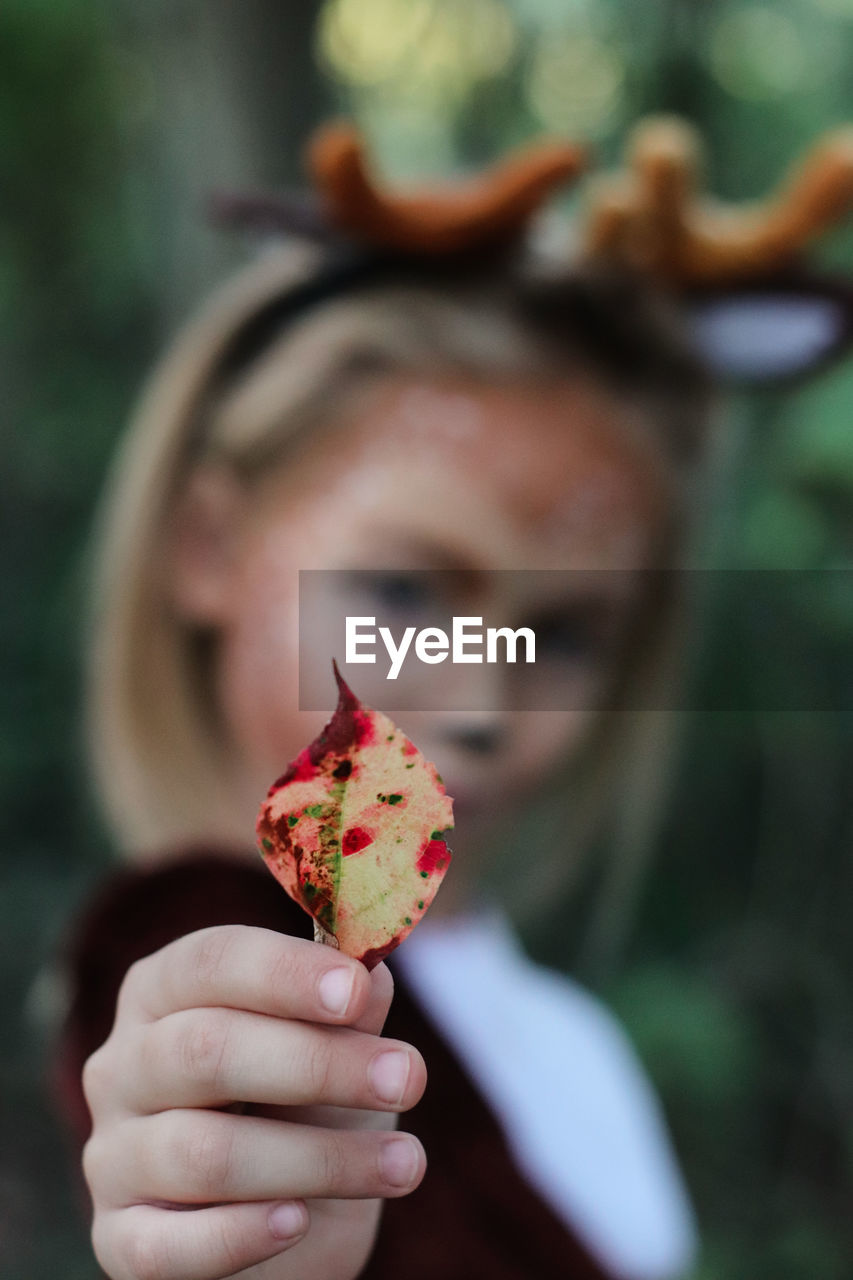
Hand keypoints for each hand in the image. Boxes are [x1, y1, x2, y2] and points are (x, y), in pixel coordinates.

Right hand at [82, 925, 426, 1279]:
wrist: (289, 1221)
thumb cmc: (305, 1108)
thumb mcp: (337, 1049)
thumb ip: (348, 1011)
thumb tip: (371, 974)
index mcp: (164, 992)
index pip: (210, 961)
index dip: (284, 972)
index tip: (358, 990)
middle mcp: (122, 1066)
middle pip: (205, 1049)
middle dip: (317, 1063)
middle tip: (408, 1078)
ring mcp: (112, 1156)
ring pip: (203, 1153)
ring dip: (318, 1158)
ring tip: (405, 1163)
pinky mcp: (119, 1241)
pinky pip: (166, 1246)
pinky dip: (239, 1235)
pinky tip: (298, 1222)